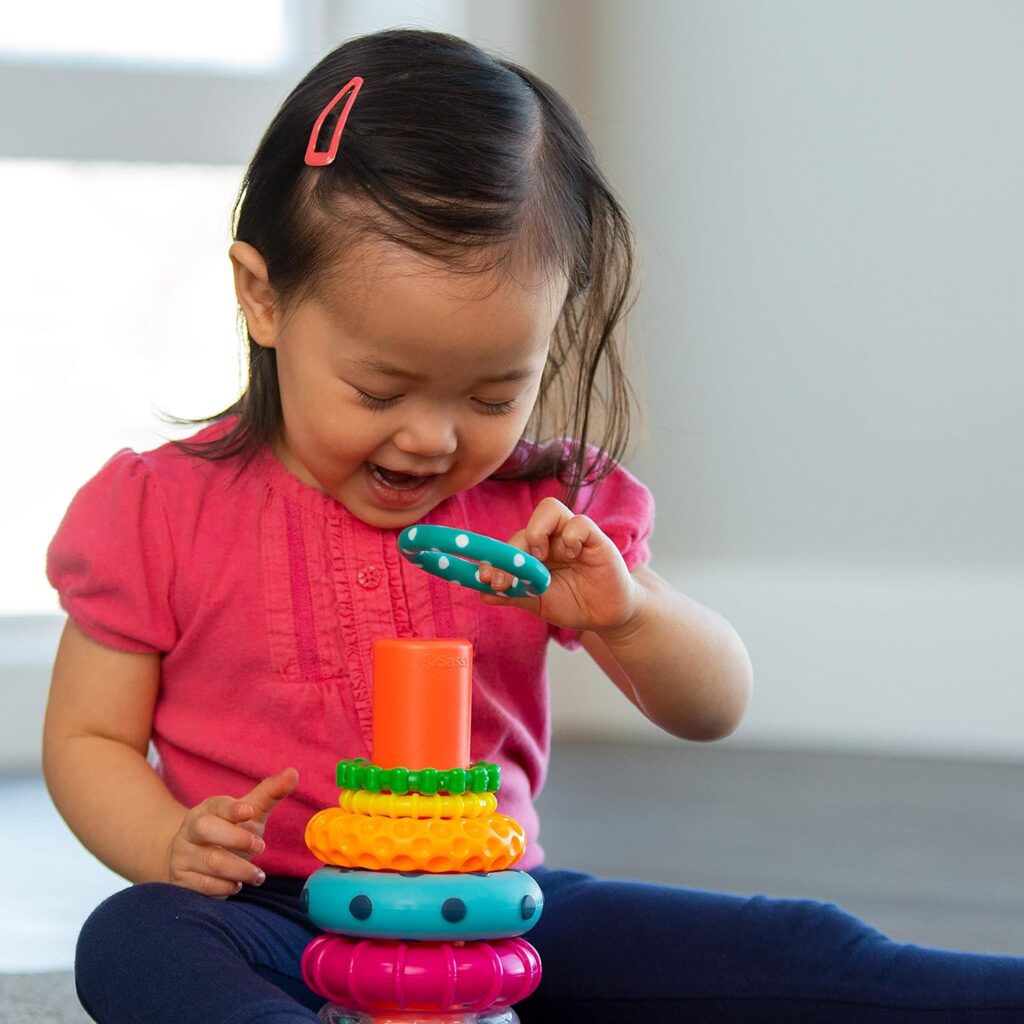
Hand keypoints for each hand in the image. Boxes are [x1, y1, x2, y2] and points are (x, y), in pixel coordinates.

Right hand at [165, 767, 297, 897]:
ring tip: (258, 875)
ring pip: (209, 862)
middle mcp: (190, 829)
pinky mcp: (181, 880)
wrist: (194, 858)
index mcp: (207, 809)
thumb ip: (270, 793)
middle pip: (206, 829)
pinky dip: (224, 888)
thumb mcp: (249, 812)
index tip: (250, 812)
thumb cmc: (228, 830)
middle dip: (236, 838)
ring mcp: (182, 855)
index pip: (217, 804)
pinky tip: (236, 885)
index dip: (233, 808)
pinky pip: (203, 886)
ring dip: (239, 870)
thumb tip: (293, 773)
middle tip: (261, 847)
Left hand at [478, 497, 643, 634]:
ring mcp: (573, 535)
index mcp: (535, 551)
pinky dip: (571, 537)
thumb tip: (482, 594)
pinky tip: (572, 556)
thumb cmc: (573, 603)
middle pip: (525, 526)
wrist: (606, 615)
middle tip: (507, 580)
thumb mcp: (538, 603)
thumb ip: (514, 595)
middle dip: (511, 553)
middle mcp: (552, 538)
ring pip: (549, 508)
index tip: (485, 577)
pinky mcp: (596, 539)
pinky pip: (579, 523)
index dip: (494, 558)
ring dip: (538, 532)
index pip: (510, 543)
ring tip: (541, 558)